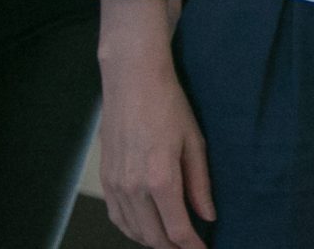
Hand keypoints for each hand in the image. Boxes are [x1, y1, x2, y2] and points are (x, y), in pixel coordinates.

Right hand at [98, 0, 213, 248]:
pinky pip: (117, 217)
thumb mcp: (194, 142)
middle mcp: (134, 188)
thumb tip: (208, 216)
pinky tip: (145, 228)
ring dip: (153, 241)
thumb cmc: (169, 106)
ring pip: (134, 231)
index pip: (177, 230)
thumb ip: (200, 184)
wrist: (132, 81)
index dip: (192, 246)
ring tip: (171, 240)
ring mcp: (116, 185)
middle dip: (173, 247)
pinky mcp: (105, 179)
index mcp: (161, 179)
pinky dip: (132, 229)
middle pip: (154, 237)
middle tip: (190, 246)